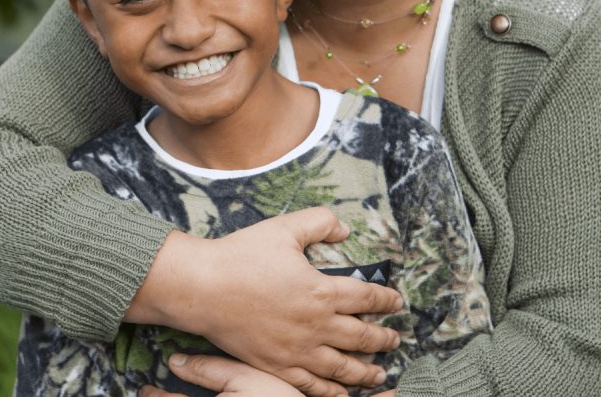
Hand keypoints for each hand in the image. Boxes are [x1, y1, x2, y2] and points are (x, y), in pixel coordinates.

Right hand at [124, 207, 401, 396]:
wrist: (203, 288)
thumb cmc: (243, 256)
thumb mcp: (285, 227)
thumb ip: (320, 222)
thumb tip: (345, 228)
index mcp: (321, 291)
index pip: (365, 297)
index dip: (385, 300)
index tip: (398, 302)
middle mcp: (315, 326)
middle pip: (360, 337)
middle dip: (383, 339)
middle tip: (396, 339)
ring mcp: (296, 351)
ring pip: (342, 368)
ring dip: (366, 370)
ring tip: (381, 372)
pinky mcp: (276, 366)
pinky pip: (312, 386)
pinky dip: (332, 391)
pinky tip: (341, 392)